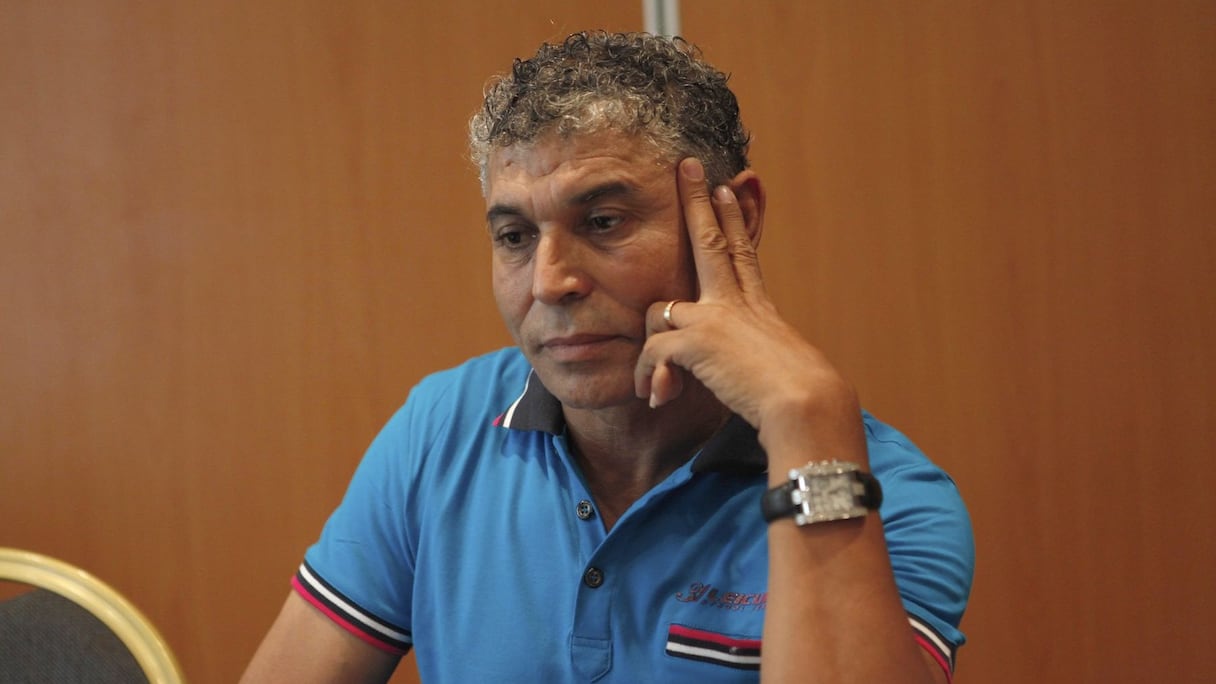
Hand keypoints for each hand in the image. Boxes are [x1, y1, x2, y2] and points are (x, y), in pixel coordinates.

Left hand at [634, 158, 863, 463]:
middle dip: (697, 201)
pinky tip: (656, 398)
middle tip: (688, 166)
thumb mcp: (778, 374)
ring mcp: (715, 316)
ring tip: (656, 388)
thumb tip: (748, 382)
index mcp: (760, 309)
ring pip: (659, 311)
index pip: (743, 254)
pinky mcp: (696, 338)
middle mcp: (738, 304)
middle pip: (712, 240)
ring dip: (651, 352)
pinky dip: (649, 377)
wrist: (806, 405)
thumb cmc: (803, 403)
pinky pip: (652, 352)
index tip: (730, 188)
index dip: (736, 219)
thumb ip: (753, 367)